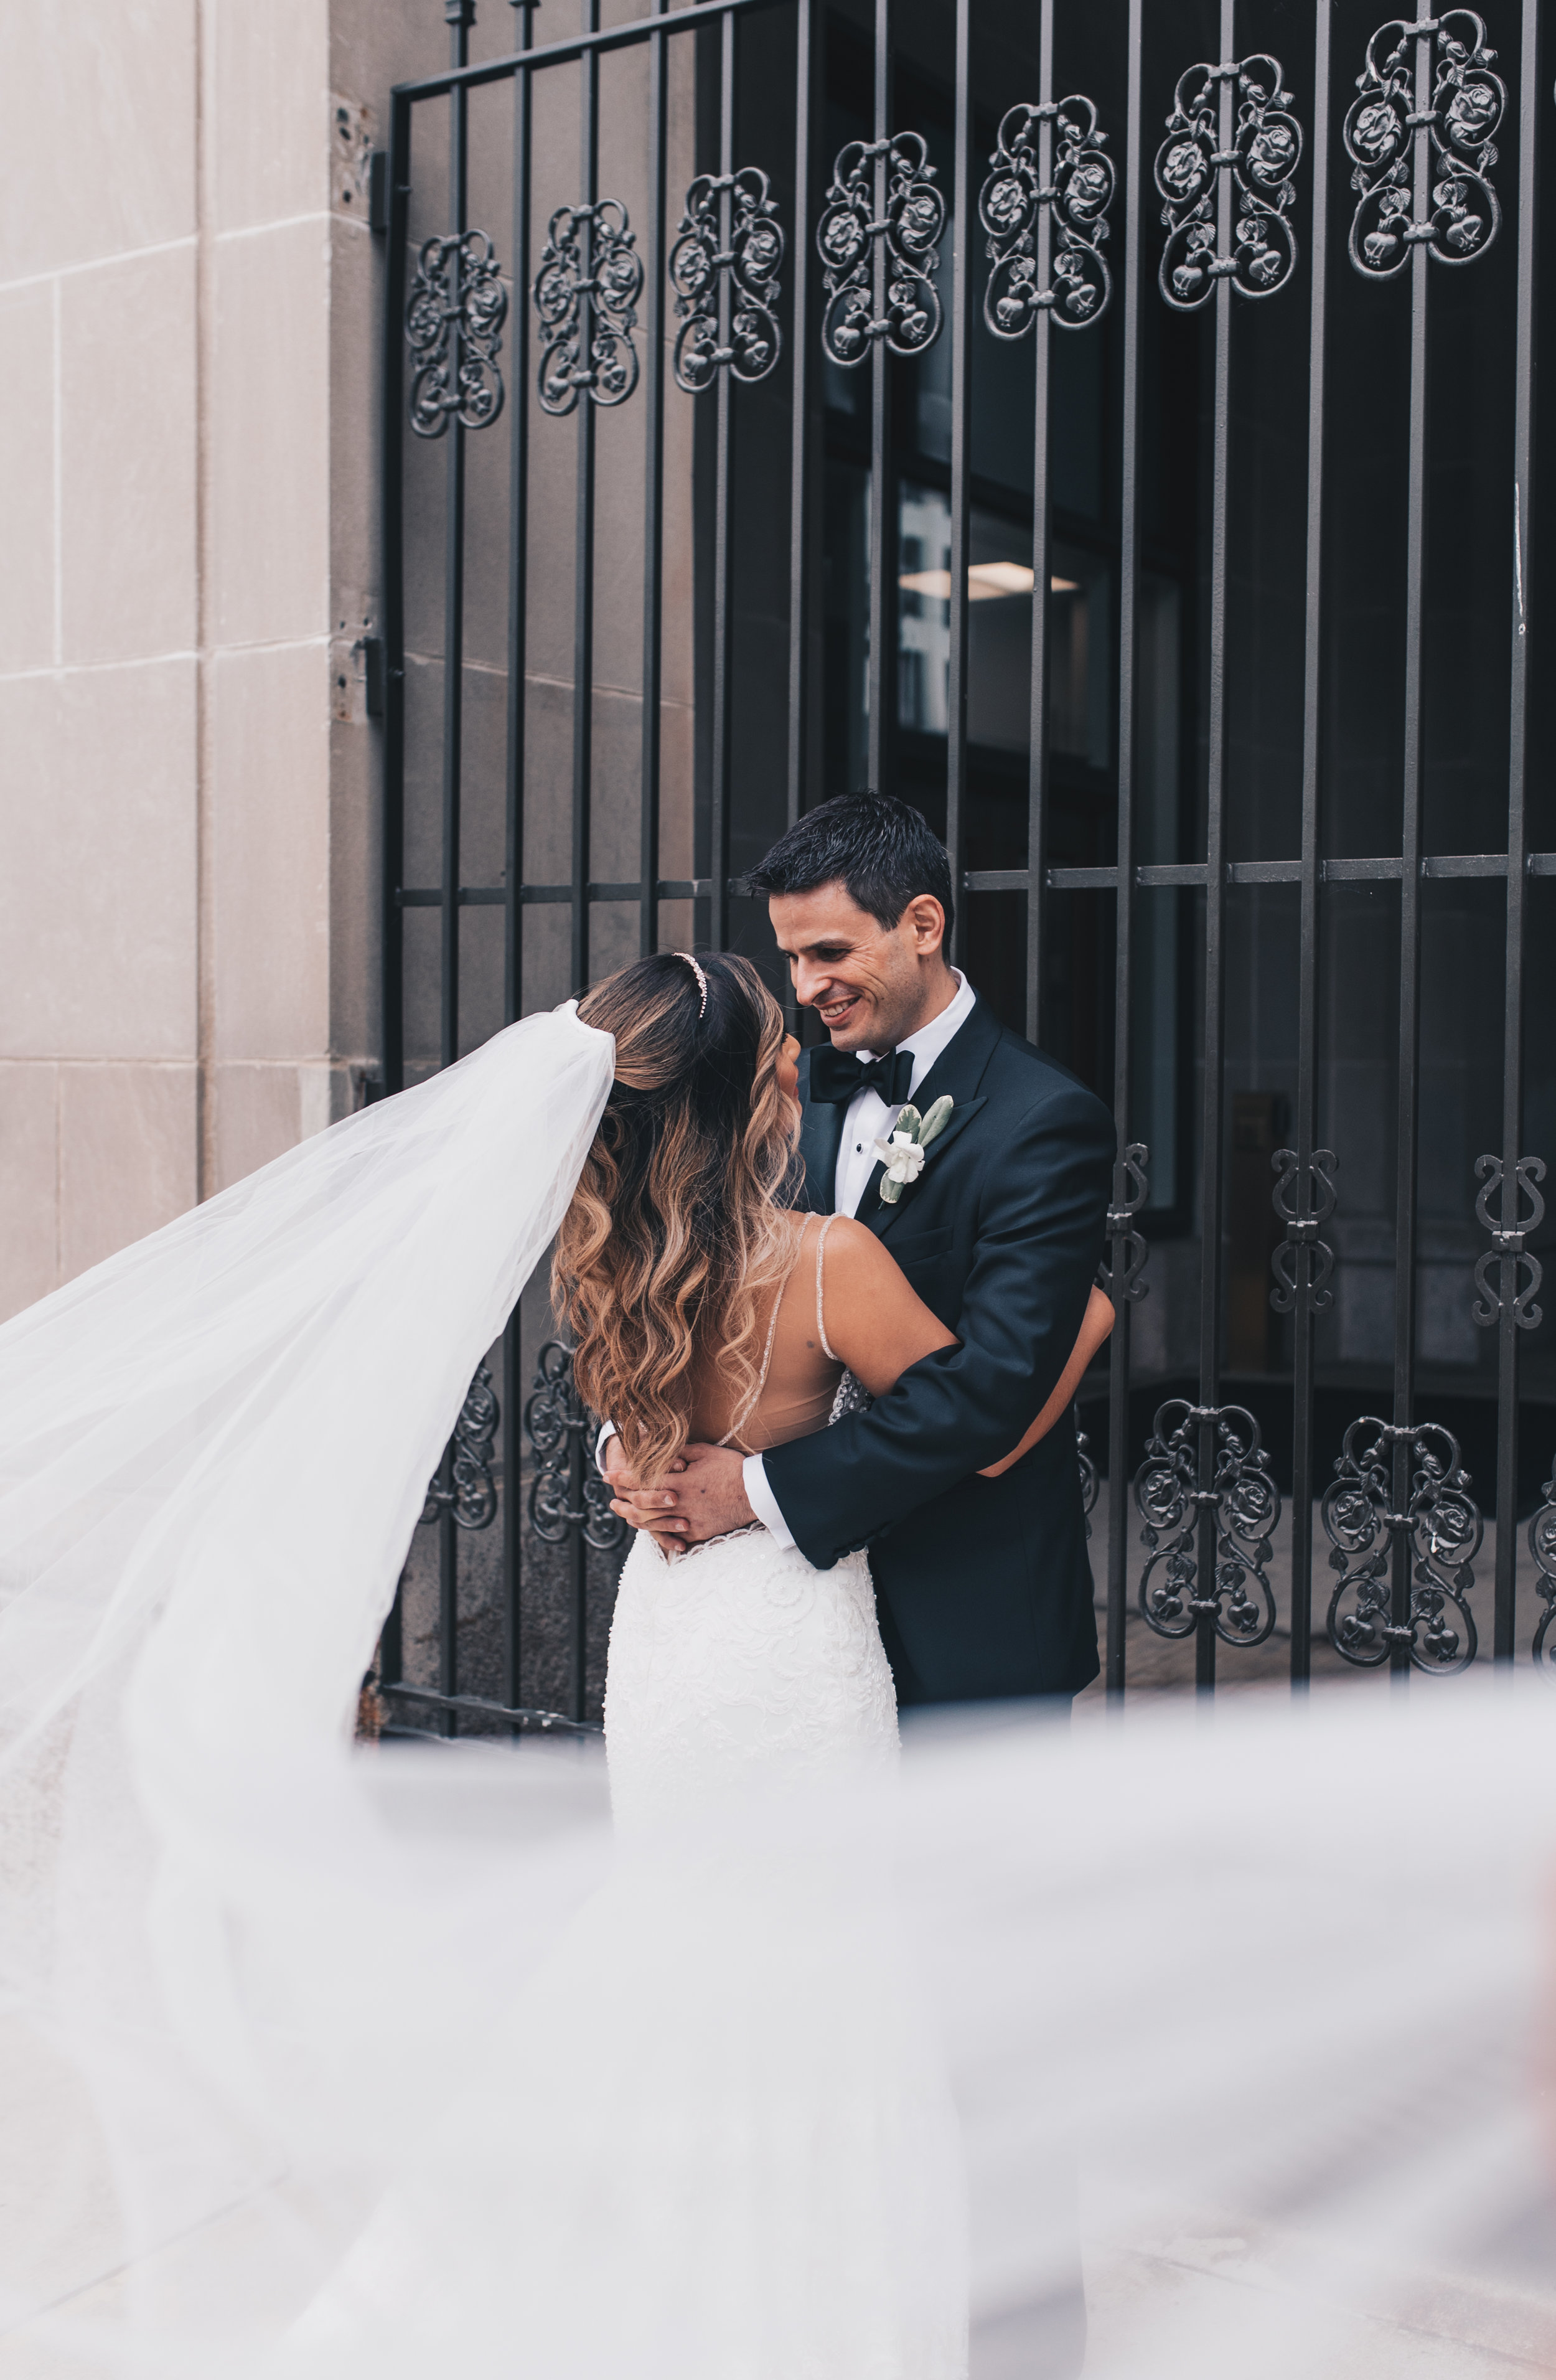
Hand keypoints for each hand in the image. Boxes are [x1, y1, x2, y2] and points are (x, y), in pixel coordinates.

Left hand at [607, 1440, 754, 1546]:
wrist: (756, 1493)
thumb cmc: (732, 1468)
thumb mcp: (705, 1452)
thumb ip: (681, 1453)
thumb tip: (665, 1454)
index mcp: (679, 1482)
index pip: (642, 1481)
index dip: (623, 1478)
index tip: (608, 1476)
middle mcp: (679, 1504)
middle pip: (642, 1507)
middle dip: (623, 1503)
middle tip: (611, 1502)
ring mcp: (688, 1521)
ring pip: (653, 1524)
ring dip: (635, 1520)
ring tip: (624, 1517)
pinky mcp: (698, 1533)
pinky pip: (673, 1536)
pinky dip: (658, 1534)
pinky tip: (649, 1531)